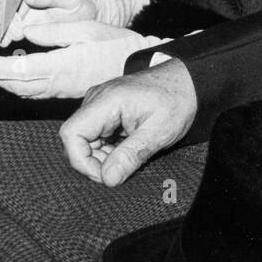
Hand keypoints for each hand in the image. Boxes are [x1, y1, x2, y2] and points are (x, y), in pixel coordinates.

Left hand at [0, 26, 159, 98]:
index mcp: (62, 66)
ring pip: (25, 92)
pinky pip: (37, 93)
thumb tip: (27, 34)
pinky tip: (17, 75)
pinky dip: (20, 85)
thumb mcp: (86, 28)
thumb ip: (54, 32)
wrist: (140, 66)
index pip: (18, 71)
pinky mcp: (68, 92)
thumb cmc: (117, 44)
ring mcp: (64, 91)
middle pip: (17, 86)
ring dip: (5, 83)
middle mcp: (60, 84)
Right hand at [59, 60, 195, 184]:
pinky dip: (109, 149)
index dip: (82, 161)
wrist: (189, 81)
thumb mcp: (159, 132)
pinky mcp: (106, 110)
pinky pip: (96, 136)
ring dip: (104, 157)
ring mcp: (100, 104)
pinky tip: (130, 149)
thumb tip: (107, 179)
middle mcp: (97, 99)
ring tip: (132, 156)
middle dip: (96, 162)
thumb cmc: (177, 100)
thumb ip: (131, 155)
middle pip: (77, 140)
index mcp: (107, 100)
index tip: (106, 175)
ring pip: (86, 140)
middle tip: (124, 169)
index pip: (72, 134)